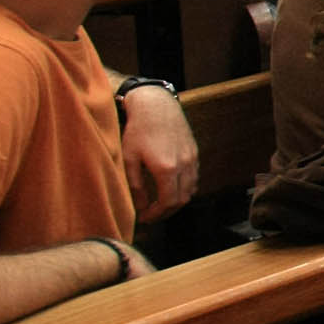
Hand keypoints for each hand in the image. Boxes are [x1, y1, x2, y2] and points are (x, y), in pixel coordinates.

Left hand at [120, 87, 200, 220]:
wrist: (156, 106)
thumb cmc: (139, 131)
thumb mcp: (130, 159)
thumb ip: (136, 186)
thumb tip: (141, 206)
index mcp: (166, 169)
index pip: (167, 202)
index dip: (157, 214)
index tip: (145, 217)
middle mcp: (183, 165)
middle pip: (182, 199)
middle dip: (167, 211)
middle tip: (152, 215)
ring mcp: (192, 158)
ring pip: (190, 189)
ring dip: (176, 201)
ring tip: (160, 203)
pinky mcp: (194, 152)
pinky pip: (193, 177)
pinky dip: (184, 188)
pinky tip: (170, 186)